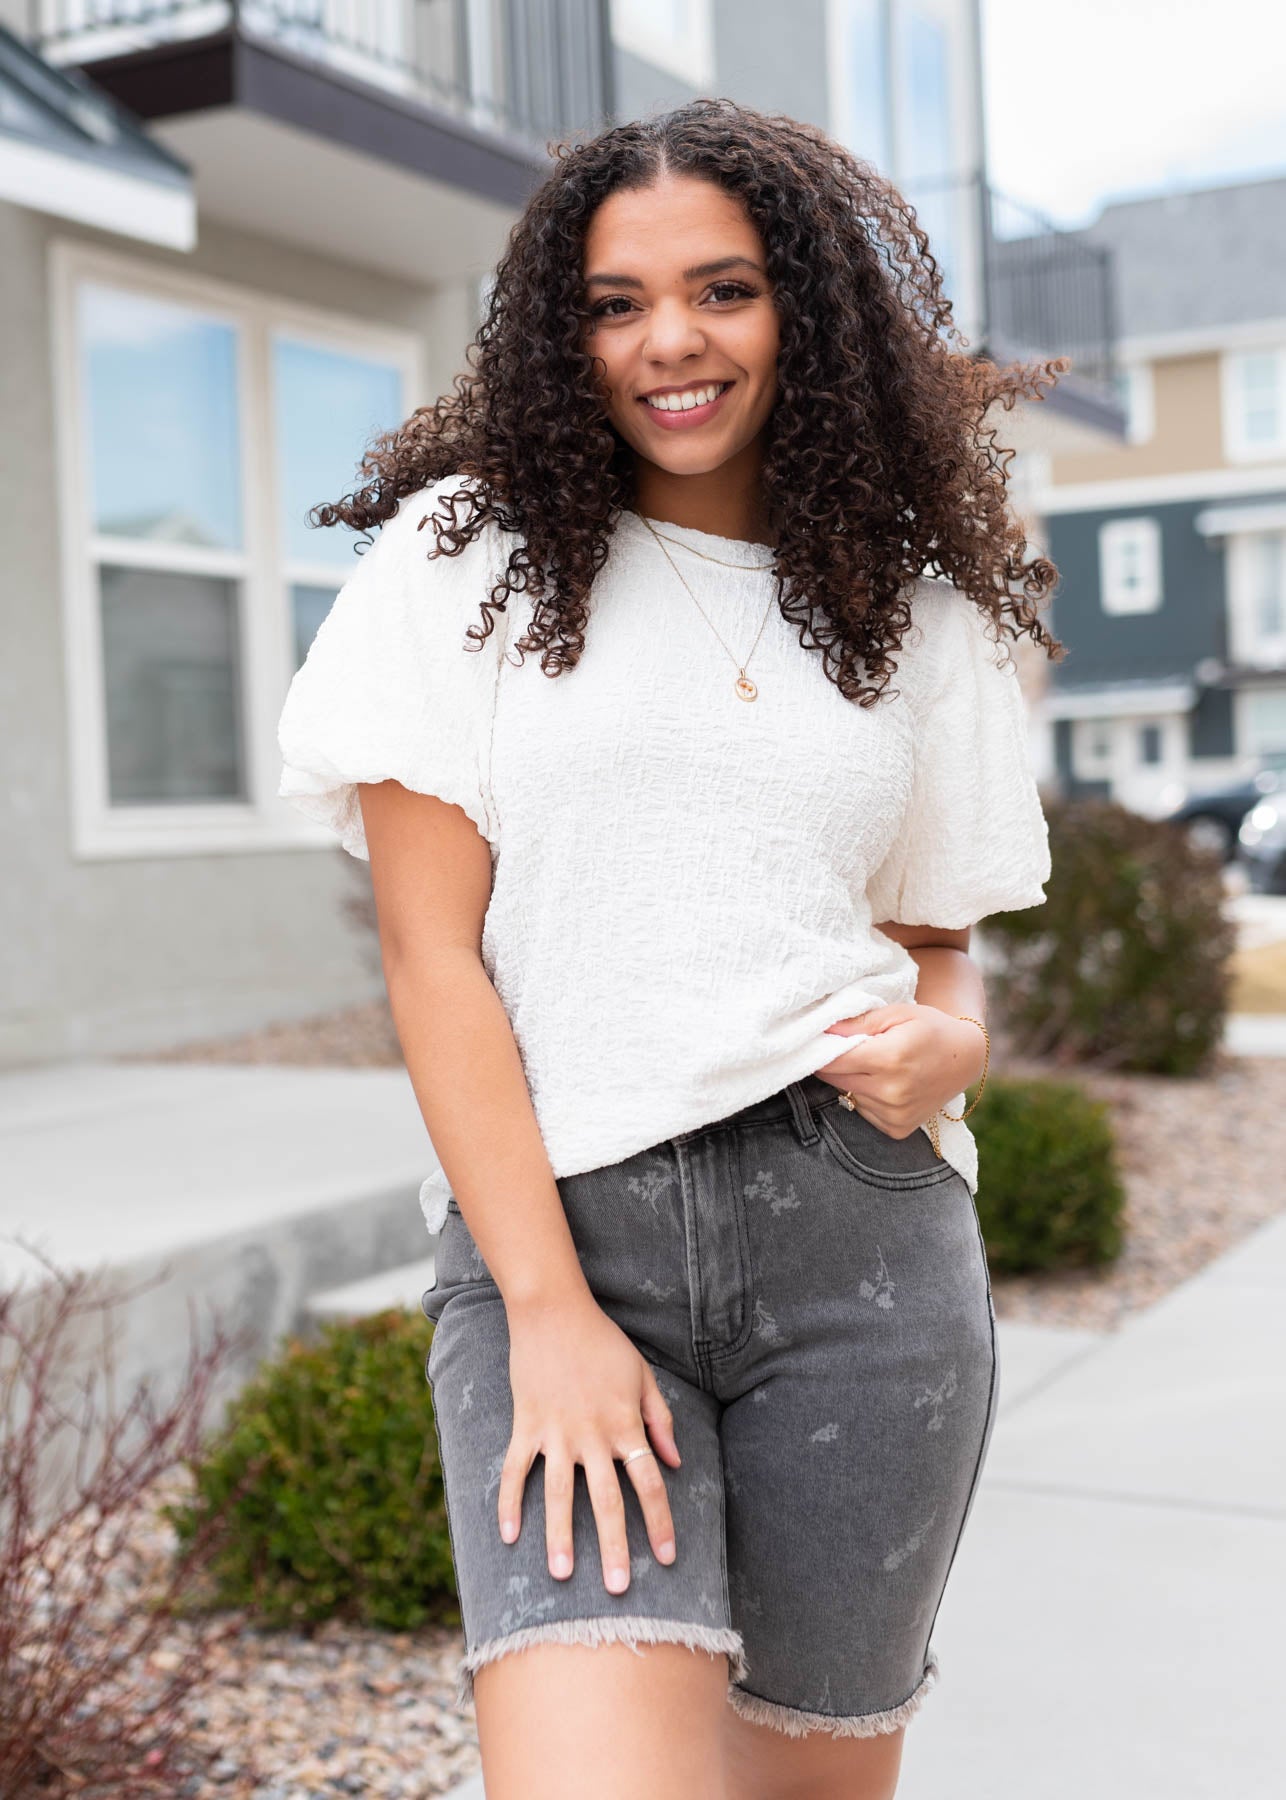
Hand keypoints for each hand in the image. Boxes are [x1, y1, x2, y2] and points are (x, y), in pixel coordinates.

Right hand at [498, 1290, 681, 1594]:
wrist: (553, 1311)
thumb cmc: (603, 1342)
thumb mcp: (642, 1376)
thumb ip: (660, 1420)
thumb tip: (675, 1464)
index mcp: (625, 1424)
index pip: (648, 1483)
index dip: (659, 1522)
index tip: (666, 1558)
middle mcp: (591, 1434)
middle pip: (606, 1500)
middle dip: (614, 1546)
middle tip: (619, 1588)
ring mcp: (555, 1432)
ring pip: (558, 1494)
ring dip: (560, 1536)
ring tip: (563, 1574)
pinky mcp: (525, 1425)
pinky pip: (515, 1470)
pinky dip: (509, 1502)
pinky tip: (509, 1534)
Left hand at [814, 1002, 985, 1138]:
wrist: (965, 1058)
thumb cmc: (930, 1028)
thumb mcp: (897, 1013)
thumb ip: (859, 1021)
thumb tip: (824, 1028)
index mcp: (890, 1058)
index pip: (832, 1060)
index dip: (820, 1049)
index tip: (816, 1040)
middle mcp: (891, 1091)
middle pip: (835, 1079)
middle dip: (832, 1064)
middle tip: (843, 1048)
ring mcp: (895, 1114)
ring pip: (847, 1096)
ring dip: (850, 1081)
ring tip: (872, 1065)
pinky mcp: (897, 1128)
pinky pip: (863, 1111)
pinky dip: (865, 1097)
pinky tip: (883, 1084)